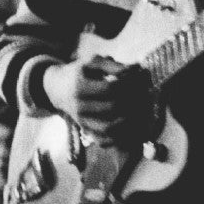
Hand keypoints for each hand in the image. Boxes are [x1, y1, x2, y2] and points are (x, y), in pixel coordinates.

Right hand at [42, 55, 156, 144]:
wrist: (57, 89)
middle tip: (146, 93)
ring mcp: (83, 122)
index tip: (140, 77)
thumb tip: (135, 68)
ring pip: (109, 128)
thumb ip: (112, 64)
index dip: (128, 83)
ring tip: (140, 109)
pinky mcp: (86, 131)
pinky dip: (119, 138)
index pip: (110, 88)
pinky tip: (129, 125)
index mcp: (80, 87)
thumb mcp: (91, 62)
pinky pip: (104, 141)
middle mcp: (80, 107)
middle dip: (134, 100)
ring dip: (130, 120)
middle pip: (113, 107)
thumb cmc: (79, 72)